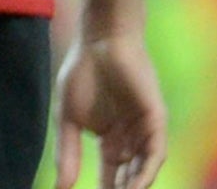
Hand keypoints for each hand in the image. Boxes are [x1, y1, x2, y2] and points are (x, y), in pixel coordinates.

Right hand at [54, 34, 165, 188]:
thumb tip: (60, 187)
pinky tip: (134, 187)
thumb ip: (66, 153)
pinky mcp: (155, 122)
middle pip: (129, 178)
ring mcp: (145, 132)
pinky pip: (154, 154)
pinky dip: (145, 172)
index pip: (111, 176)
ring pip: (143, 170)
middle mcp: (131, 141)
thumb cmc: (82, 74)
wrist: (99, 42)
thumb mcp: (68, 119)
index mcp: (112, 142)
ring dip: (134, 188)